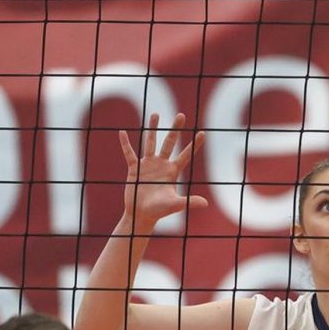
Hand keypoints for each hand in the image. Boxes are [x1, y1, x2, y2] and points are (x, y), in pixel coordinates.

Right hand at [120, 112, 207, 228]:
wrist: (141, 215)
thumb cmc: (159, 211)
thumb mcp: (174, 205)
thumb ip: (188, 202)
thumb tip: (205, 204)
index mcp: (173, 171)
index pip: (186, 155)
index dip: (195, 144)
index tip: (203, 133)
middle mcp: (162, 165)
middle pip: (170, 142)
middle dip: (175, 129)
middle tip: (181, 115)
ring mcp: (148, 165)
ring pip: (150, 142)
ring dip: (152, 129)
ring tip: (155, 114)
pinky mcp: (134, 168)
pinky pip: (129, 153)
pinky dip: (125, 143)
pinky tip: (122, 132)